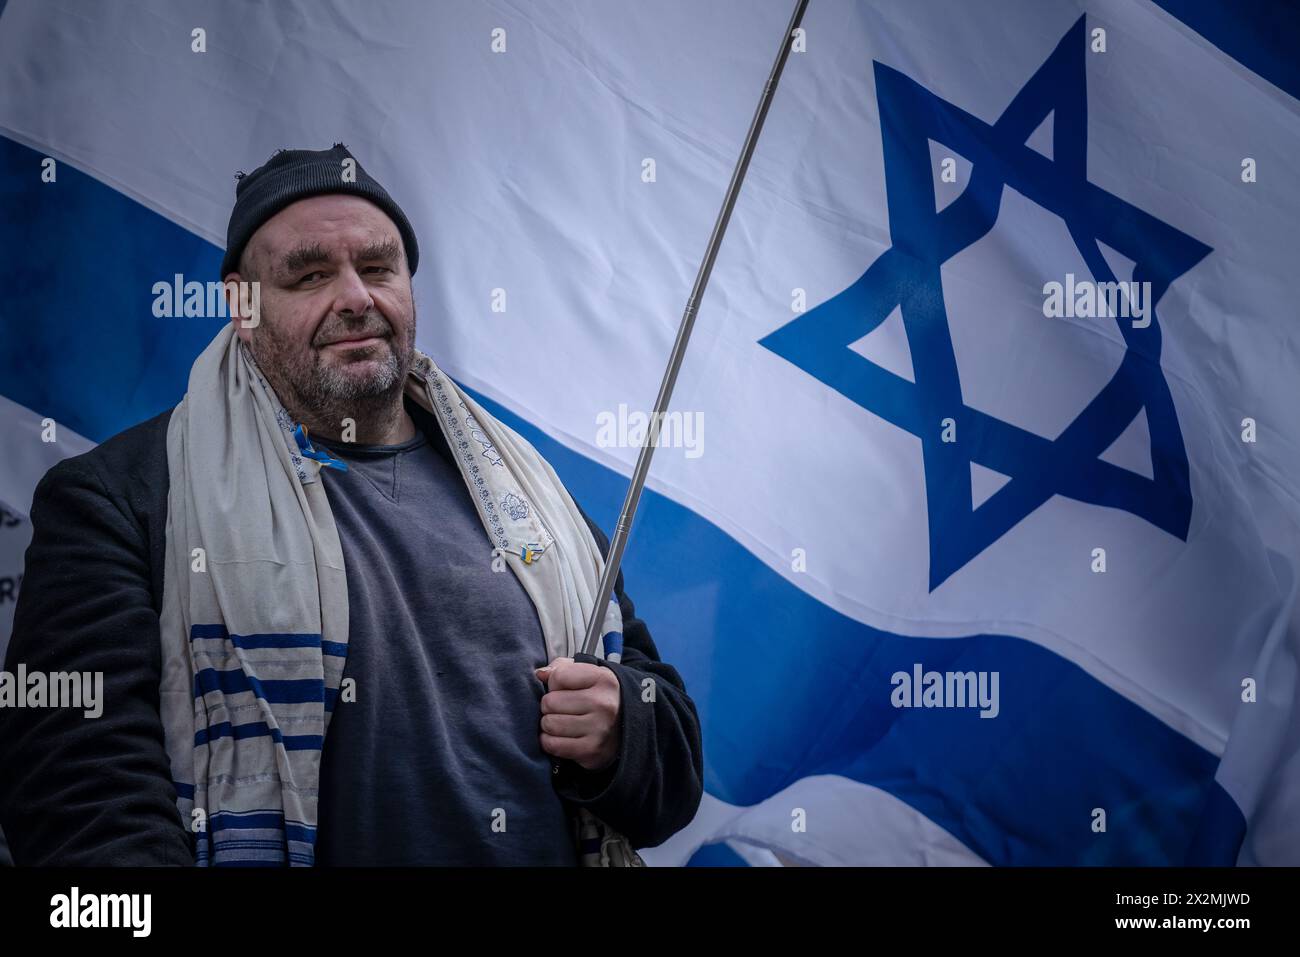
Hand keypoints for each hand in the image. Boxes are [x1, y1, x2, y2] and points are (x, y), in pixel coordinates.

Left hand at [535, 656, 620, 770]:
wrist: (626, 728)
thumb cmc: (599, 698)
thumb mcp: (588, 675)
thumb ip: (561, 668)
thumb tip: (541, 674)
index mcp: (603, 679)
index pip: (558, 676)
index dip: (554, 683)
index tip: (564, 689)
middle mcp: (603, 704)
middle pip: (549, 702)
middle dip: (550, 706)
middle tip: (563, 709)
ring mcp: (599, 729)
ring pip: (549, 724)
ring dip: (549, 725)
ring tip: (562, 723)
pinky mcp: (591, 750)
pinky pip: (552, 745)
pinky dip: (550, 742)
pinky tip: (561, 737)